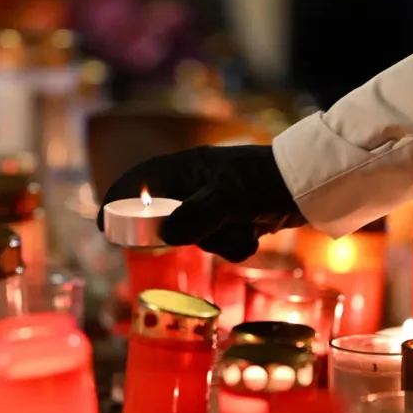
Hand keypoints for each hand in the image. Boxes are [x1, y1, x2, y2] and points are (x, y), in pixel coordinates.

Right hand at [96, 145, 305, 261]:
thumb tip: (168, 237)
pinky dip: (237, 244)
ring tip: (243, 228)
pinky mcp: (235, 217)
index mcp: (185, 168)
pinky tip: (254, 234)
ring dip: (220, 241)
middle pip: (168, 218)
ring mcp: (216, 202)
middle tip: (204, 235)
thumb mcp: (228, 196)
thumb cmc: (265, 181)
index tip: (103, 226)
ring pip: (198, 235)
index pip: (139, 181)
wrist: (310, 186)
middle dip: (188, 234)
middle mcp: (196, 184)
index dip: (118, 200)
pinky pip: (222, 241)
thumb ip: (196, 216)